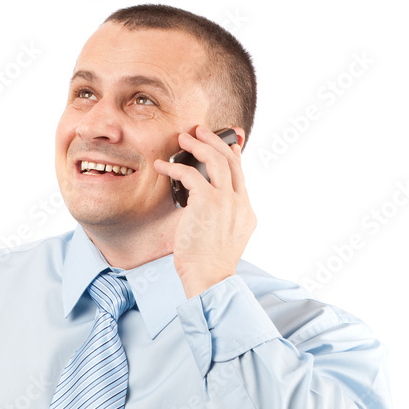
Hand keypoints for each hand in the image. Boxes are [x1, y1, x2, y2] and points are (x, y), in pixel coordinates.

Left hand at [153, 125, 256, 298]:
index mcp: (246, 212)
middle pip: (231, 160)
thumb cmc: (208, 265)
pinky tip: (162, 166)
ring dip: (198, 144)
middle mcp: (240, 203)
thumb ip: (221, 219)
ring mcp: (226, 201)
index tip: (226, 145)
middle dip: (214, 140)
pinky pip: (191, 174)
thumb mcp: (224, 239)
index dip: (232, 155)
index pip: (241, 175)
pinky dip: (174, 167)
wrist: (209, 277)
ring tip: (183, 138)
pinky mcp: (207, 202)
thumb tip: (202, 207)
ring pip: (215, 160)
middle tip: (199, 131)